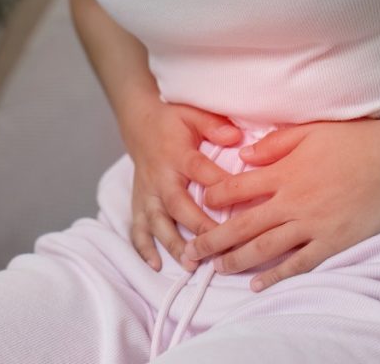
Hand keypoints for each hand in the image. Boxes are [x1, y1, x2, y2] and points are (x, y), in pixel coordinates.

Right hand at [124, 100, 243, 272]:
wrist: (139, 122)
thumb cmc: (173, 120)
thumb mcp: (194, 114)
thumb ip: (215, 125)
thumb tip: (236, 138)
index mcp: (177, 154)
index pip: (201, 171)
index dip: (220, 186)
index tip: (242, 204)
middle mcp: (160, 178)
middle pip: (177, 205)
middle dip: (197, 227)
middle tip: (217, 247)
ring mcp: (147, 193)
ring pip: (157, 222)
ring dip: (172, 244)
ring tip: (190, 264)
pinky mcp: (138, 203)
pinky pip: (137, 228)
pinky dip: (143, 248)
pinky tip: (155, 265)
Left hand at [182, 117, 379, 291]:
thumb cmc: (356, 140)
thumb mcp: (310, 130)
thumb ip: (274, 144)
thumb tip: (242, 156)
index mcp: (284, 173)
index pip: (237, 188)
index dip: (215, 197)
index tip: (201, 203)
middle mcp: (292, 202)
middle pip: (242, 225)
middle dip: (213, 240)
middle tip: (191, 253)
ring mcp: (312, 225)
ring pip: (264, 248)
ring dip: (236, 260)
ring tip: (217, 268)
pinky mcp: (332, 242)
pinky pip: (298, 263)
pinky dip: (276, 276)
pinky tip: (257, 285)